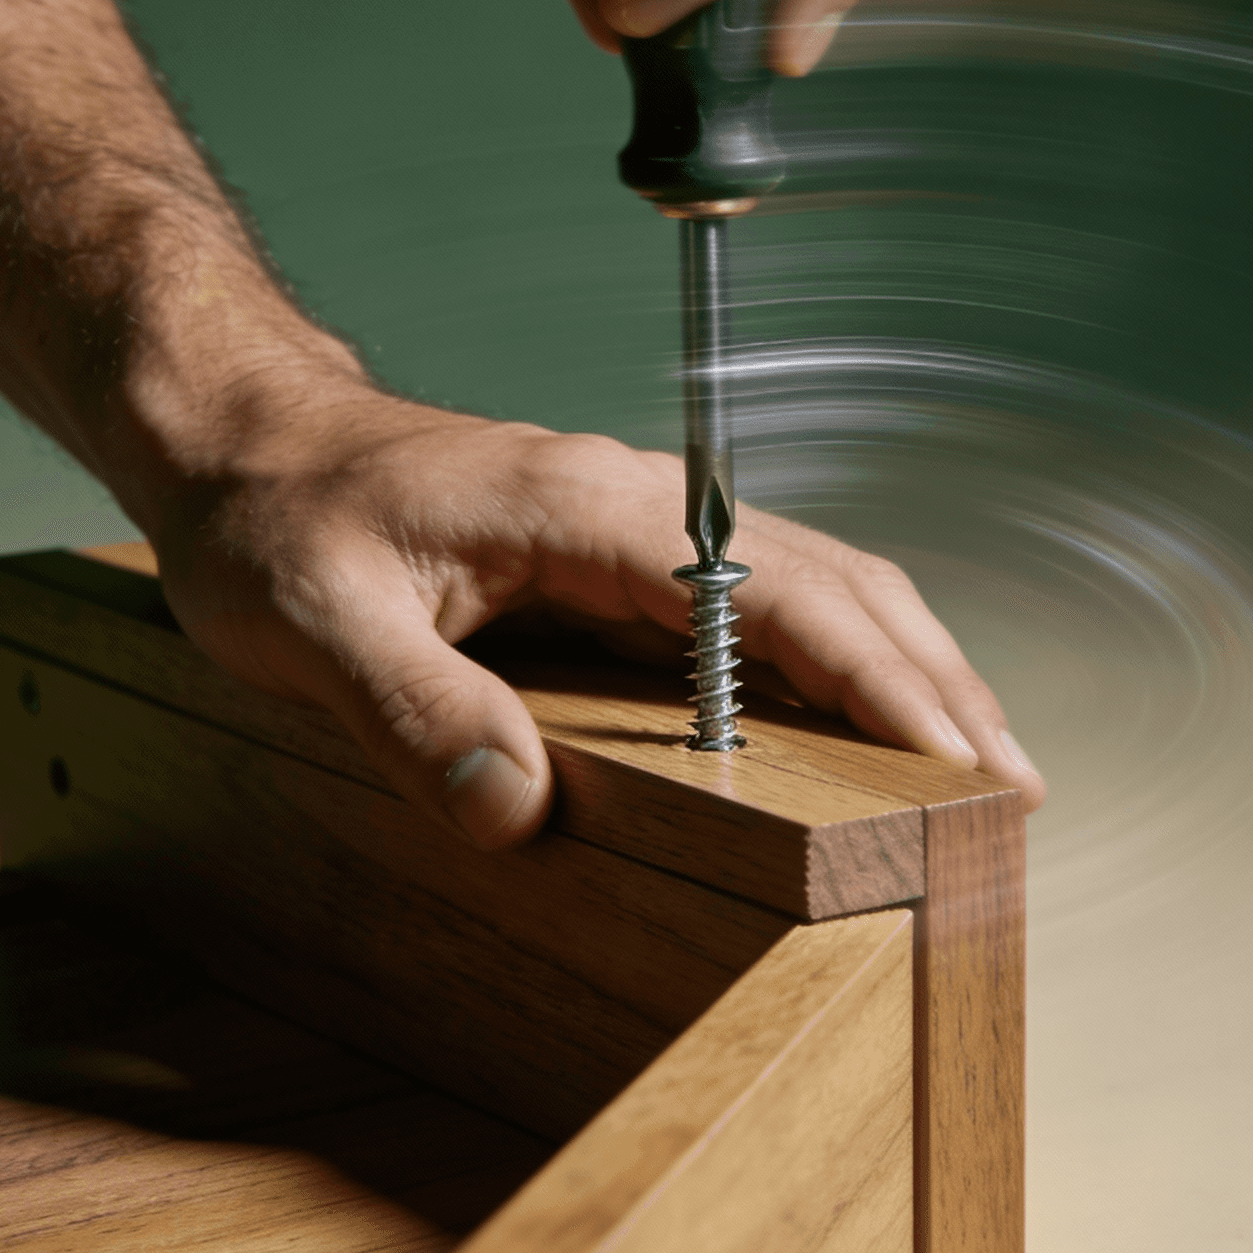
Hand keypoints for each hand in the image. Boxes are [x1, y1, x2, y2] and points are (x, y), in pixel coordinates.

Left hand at [141, 372, 1044, 849]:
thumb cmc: (271, 513)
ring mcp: (630, 524)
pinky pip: (754, 601)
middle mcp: (631, 503)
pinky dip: (833, 656)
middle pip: (830, 577)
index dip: (876, 676)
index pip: (772, 590)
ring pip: (810, 581)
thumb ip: (415, 711)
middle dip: (931, 678)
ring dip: (901, 664)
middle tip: (1008, 785)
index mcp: (585, 507)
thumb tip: (521, 816)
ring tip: (970, 759)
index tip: (957, 755)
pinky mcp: (613, 554)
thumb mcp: (312, 621)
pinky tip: (854, 717)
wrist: (243, 436)